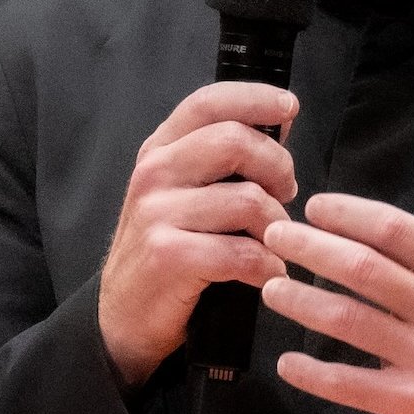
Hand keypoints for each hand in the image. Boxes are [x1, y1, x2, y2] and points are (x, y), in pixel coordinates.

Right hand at [98, 80, 301, 387]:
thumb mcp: (185, 192)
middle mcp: (154, 173)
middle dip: (279, 168)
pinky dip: (268, 267)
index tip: (289, 107)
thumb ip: (226, 157)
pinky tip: (268, 275)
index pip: (209, 102)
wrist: (124, 315)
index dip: (254, 98)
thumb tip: (281, 121)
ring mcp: (157, 213)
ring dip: (278, 227)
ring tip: (275, 244)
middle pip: (236, 142)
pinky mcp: (168, 255)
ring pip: (249, 201)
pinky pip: (243, 253)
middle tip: (286, 195)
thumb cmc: (168, 248)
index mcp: (160, 149)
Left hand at [264, 142, 413, 413]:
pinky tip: (288, 363)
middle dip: (312, 249)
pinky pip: (355, 386)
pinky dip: (317, 375)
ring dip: (304, 303)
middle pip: (364, 270)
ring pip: (352, 323)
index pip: (397, 231)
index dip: (349, 214)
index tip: (315, 206)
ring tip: (271, 287)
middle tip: (275, 236)